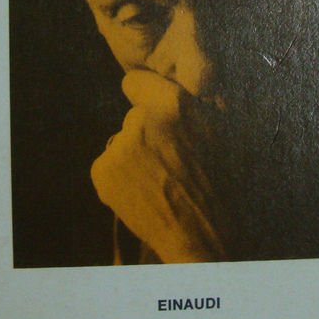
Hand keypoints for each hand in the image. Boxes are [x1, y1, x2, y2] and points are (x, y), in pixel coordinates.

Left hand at [91, 69, 227, 262]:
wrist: (199, 236)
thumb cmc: (216, 185)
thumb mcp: (216, 135)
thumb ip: (192, 108)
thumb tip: (177, 86)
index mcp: (173, 104)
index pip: (135, 82)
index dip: (144, 96)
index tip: (151, 110)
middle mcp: (140, 120)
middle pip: (131, 117)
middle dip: (144, 132)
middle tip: (167, 160)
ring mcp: (118, 147)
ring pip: (121, 143)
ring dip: (133, 157)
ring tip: (158, 182)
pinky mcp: (102, 171)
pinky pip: (107, 166)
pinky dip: (119, 179)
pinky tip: (142, 193)